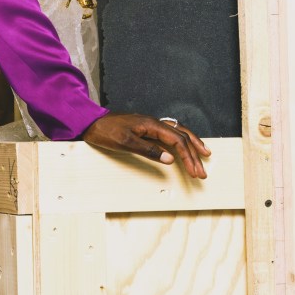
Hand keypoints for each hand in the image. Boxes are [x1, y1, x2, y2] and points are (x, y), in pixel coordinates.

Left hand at [82, 113, 210, 179]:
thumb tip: (170, 159)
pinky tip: (184, 147)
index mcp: (151, 125)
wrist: (90, 123)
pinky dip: (180, 141)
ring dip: (191, 146)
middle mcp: (154, 123)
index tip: (195, 171)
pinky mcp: (146, 129)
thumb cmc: (105, 131)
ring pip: (178, 133)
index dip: (188, 157)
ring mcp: (151, 125)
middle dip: (194, 154)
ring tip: (204, 155)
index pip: (177, 140)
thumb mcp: (125, 143)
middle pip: (182, 137)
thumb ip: (148, 150)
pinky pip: (169, 134)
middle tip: (202, 172)